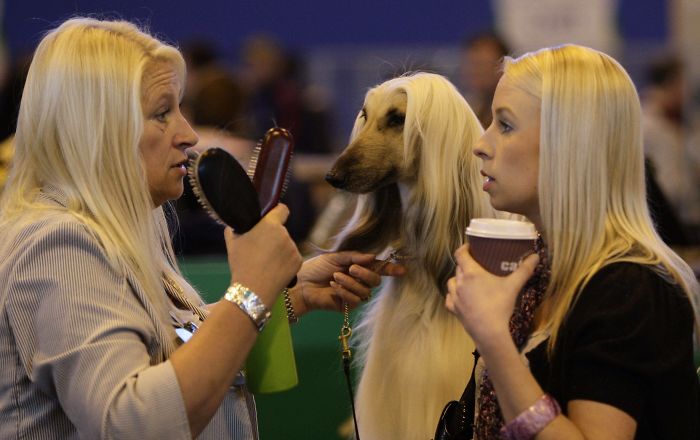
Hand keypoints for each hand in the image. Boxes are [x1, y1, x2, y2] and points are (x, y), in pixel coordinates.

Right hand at [224, 204, 301, 307]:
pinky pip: (292, 257)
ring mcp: (293, 248)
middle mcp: (285, 234)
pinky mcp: (298, 261)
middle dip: (274, 236)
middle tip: (262, 248)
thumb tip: (235, 224)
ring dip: (280, 249)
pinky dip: (286, 261)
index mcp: (270, 225)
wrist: (253, 290)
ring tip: (267, 262)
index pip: (282, 209)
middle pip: (281, 230)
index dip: (277, 212)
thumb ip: (234, 229)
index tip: (272, 217)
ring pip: (287, 244)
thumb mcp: (232, 243)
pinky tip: (274, 269)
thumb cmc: (241, 264)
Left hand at [291, 252, 405, 314]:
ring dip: (351, 283)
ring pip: (365, 290)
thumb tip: (372, 256)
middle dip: (365, 274)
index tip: (402, 270)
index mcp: (359, 266)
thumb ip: (354, 257)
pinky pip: (355, 299)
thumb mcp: (336, 257)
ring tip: (335, 278)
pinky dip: (345, 292)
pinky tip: (334, 288)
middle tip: (351, 269)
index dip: (391, 269)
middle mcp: (359, 280)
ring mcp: (354, 293)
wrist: (302, 284)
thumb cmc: (317, 268)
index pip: (379, 268)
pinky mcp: (348, 305)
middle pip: (376, 280)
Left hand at [445, 244, 537, 347]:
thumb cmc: (500, 305)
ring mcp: (455, 296)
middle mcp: (460, 282)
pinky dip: (453, 295)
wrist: (489, 331)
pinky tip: (460, 297)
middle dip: (465, 264)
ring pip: (452, 282)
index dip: (463, 248)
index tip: (470, 247)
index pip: (460, 254)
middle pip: (458, 267)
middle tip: (476, 265)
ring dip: (458, 279)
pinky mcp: (454, 309)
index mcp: (471, 273)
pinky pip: (449, 298)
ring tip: (468, 281)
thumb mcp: (513, 286)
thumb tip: (536, 257)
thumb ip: (524, 270)